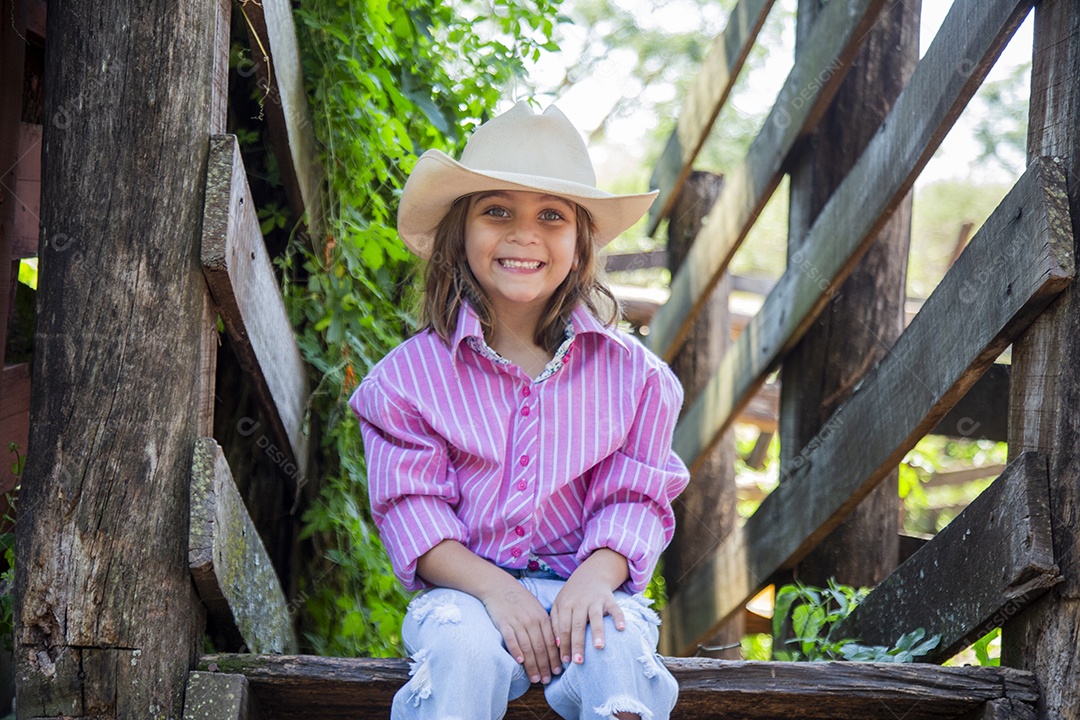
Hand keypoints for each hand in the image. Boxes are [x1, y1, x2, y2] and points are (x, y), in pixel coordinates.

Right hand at [415, 541, 562, 684]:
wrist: (498, 586)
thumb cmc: (518, 599)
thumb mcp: (535, 608)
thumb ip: (544, 624)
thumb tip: (553, 643)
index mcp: (542, 617)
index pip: (551, 642)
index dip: (555, 658)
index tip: (558, 672)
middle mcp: (532, 620)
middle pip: (541, 647)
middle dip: (545, 666)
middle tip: (547, 680)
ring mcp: (518, 622)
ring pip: (528, 647)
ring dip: (533, 665)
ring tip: (536, 678)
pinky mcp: (504, 623)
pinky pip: (512, 639)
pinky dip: (516, 651)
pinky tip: (520, 662)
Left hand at [550, 549, 628, 664]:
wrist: (590, 574)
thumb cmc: (572, 596)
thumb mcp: (559, 604)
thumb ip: (555, 623)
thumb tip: (557, 644)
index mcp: (565, 605)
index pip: (563, 627)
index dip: (564, 644)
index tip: (565, 661)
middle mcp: (580, 602)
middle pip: (577, 625)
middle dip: (577, 644)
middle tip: (578, 661)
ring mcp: (595, 600)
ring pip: (595, 617)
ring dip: (597, 632)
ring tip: (599, 647)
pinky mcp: (609, 599)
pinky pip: (615, 608)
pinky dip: (619, 618)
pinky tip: (621, 629)